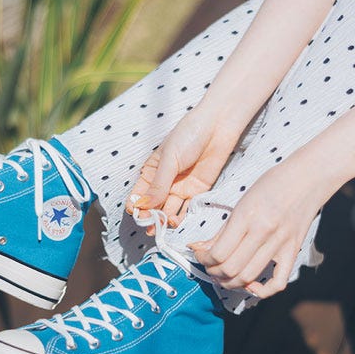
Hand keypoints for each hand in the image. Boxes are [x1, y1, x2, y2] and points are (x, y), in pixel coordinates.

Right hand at [126, 105, 241, 234]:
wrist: (218, 126)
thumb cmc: (189, 135)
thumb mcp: (169, 159)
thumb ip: (158, 185)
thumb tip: (143, 207)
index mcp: (151, 172)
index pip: (138, 195)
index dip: (136, 206)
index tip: (137, 214)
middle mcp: (164, 183)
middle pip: (153, 206)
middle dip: (150, 218)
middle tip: (150, 227)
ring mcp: (180, 188)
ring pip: (168, 211)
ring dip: (164, 221)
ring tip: (162, 226)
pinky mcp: (197, 192)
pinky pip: (186, 210)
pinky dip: (180, 218)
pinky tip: (175, 222)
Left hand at [189, 154, 340, 298]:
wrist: (308, 177)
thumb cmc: (272, 185)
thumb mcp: (241, 202)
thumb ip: (222, 230)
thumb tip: (199, 248)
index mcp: (246, 216)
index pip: (218, 253)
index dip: (203, 260)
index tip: (200, 256)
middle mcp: (263, 231)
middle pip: (231, 269)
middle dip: (214, 273)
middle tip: (210, 268)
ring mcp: (280, 243)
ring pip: (248, 277)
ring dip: (230, 283)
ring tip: (223, 277)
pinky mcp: (293, 251)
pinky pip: (278, 282)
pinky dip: (263, 290)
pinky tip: (252, 285)